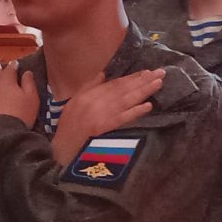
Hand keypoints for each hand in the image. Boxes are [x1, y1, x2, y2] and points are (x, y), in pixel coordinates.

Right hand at [49, 69, 163, 167]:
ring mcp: (100, 114)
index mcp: (88, 95)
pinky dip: (135, 111)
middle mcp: (95, 101)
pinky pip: (122, 118)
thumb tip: (103, 74)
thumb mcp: (73, 103)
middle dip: (143, 80)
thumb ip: (88, 87)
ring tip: (158, 83)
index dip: (132, 77)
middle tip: (161, 72)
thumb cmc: (67, 129)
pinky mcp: (104, 128)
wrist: (61, 150)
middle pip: (123, 89)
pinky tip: (148, 106)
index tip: (147, 72)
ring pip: (126, 100)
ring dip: (143, 91)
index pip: (114, 84)